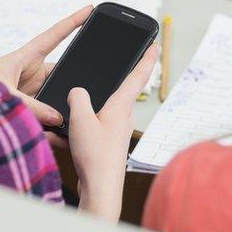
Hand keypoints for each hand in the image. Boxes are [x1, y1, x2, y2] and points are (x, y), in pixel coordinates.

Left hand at [0, 6, 92, 128]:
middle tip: (87, 95)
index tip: (90, 8)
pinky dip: (51, 125)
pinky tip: (58, 136)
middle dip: (73, 83)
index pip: (54, 35)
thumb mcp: (2, 95)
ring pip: (54, 97)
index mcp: (24, 58)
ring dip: (60, 109)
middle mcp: (29, 73)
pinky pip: (44, 115)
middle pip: (60, 73)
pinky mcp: (25, 108)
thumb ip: (31, 106)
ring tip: (71, 122)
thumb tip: (58, 117)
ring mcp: (28, 91)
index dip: (73, 21)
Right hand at [69, 43, 157, 221]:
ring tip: (90, 95)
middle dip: (127, 74)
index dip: (147, 57)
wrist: (101, 188)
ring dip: (103, 99)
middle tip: (130, 58)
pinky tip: (74, 125)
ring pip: (111, 107)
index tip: (156, 43)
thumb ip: (78, 98)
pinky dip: (89, 119)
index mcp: (121, 105)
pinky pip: (100, 122)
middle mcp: (124, 116)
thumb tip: (77, 90)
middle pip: (127, 89)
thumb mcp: (81, 120)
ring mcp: (118, 129)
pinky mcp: (110, 141)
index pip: (138, 75)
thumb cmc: (95, 156)